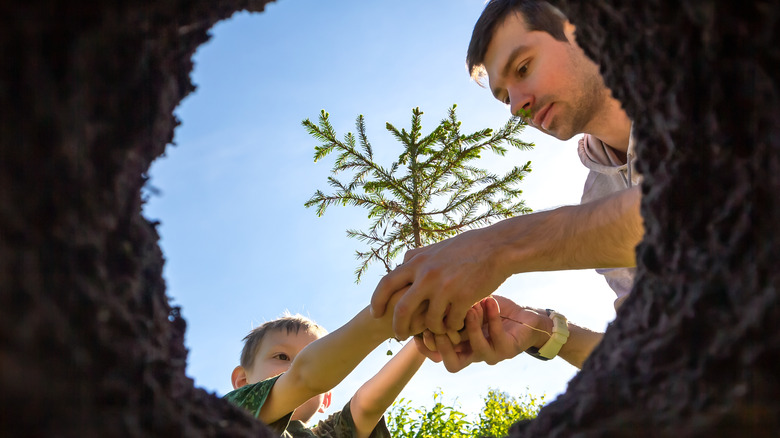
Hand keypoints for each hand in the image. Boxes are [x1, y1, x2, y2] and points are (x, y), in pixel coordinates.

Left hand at [371, 226, 510, 337]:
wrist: (497, 248)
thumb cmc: (467, 247)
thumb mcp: (436, 248)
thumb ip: (418, 256)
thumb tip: (402, 261)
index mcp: (418, 262)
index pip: (386, 283)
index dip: (377, 300)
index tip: (375, 312)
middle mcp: (427, 275)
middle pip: (402, 310)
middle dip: (398, 327)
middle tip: (399, 335)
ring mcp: (445, 288)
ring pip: (429, 321)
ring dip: (432, 329)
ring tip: (437, 329)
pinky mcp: (463, 299)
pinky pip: (451, 323)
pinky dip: (452, 327)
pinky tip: (456, 324)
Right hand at [414, 295, 548, 372]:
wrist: (523, 317)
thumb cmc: (489, 310)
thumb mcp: (463, 303)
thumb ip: (444, 304)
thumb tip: (417, 294)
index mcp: (457, 346)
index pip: (435, 355)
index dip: (426, 343)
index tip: (424, 319)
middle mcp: (472, 354)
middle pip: (452, 363)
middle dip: (445, 343)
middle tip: (442, 319)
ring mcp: (490, 354)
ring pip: (476, 350)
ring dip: (472, 327)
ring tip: (471, 307)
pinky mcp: (508, 349)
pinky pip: (497, 337)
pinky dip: (492, 318)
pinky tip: (489, 301)